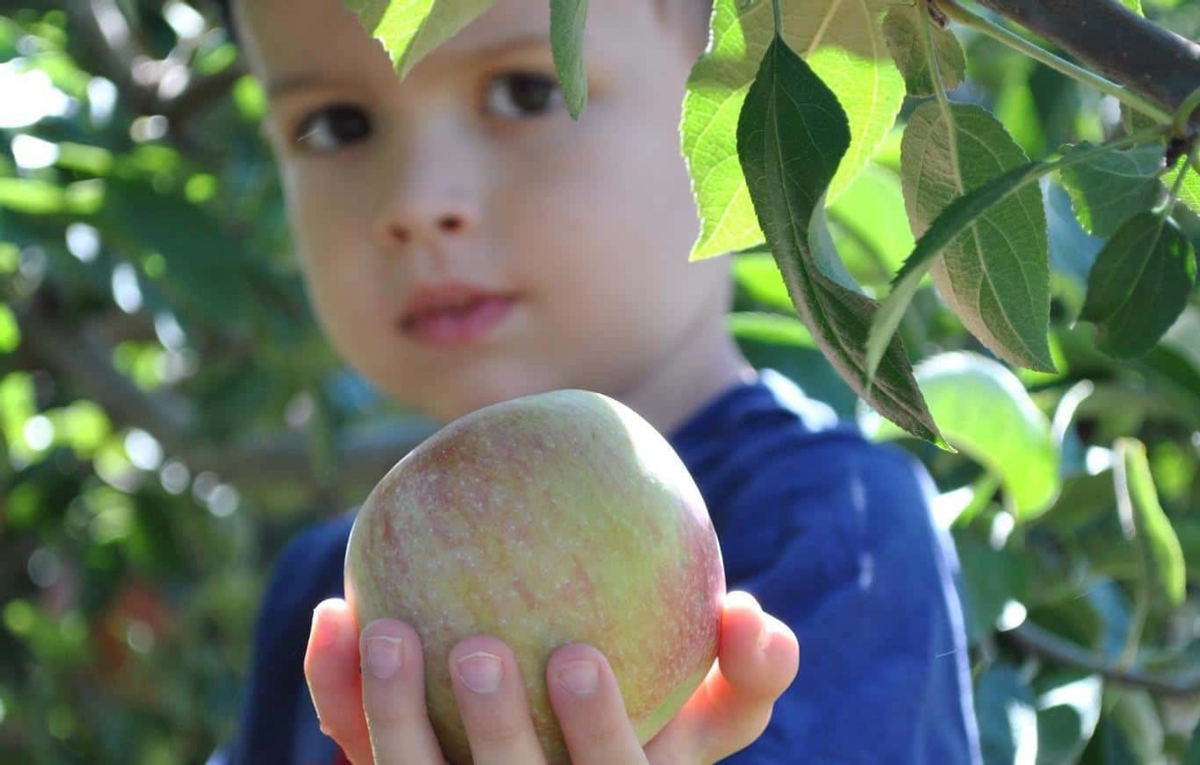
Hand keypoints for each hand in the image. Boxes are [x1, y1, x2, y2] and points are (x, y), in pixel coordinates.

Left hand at [304, 590, 798, 763]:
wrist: (558, 752)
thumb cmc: (653, 724)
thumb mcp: (713, 709)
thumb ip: (754, 666)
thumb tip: (751, 614)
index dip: (596, 735)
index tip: (576, 655)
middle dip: (493, 734)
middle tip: (479, 649)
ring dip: (391, 715)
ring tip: (385, 629)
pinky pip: (359, 753)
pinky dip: (336, 692)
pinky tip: (333, 618)